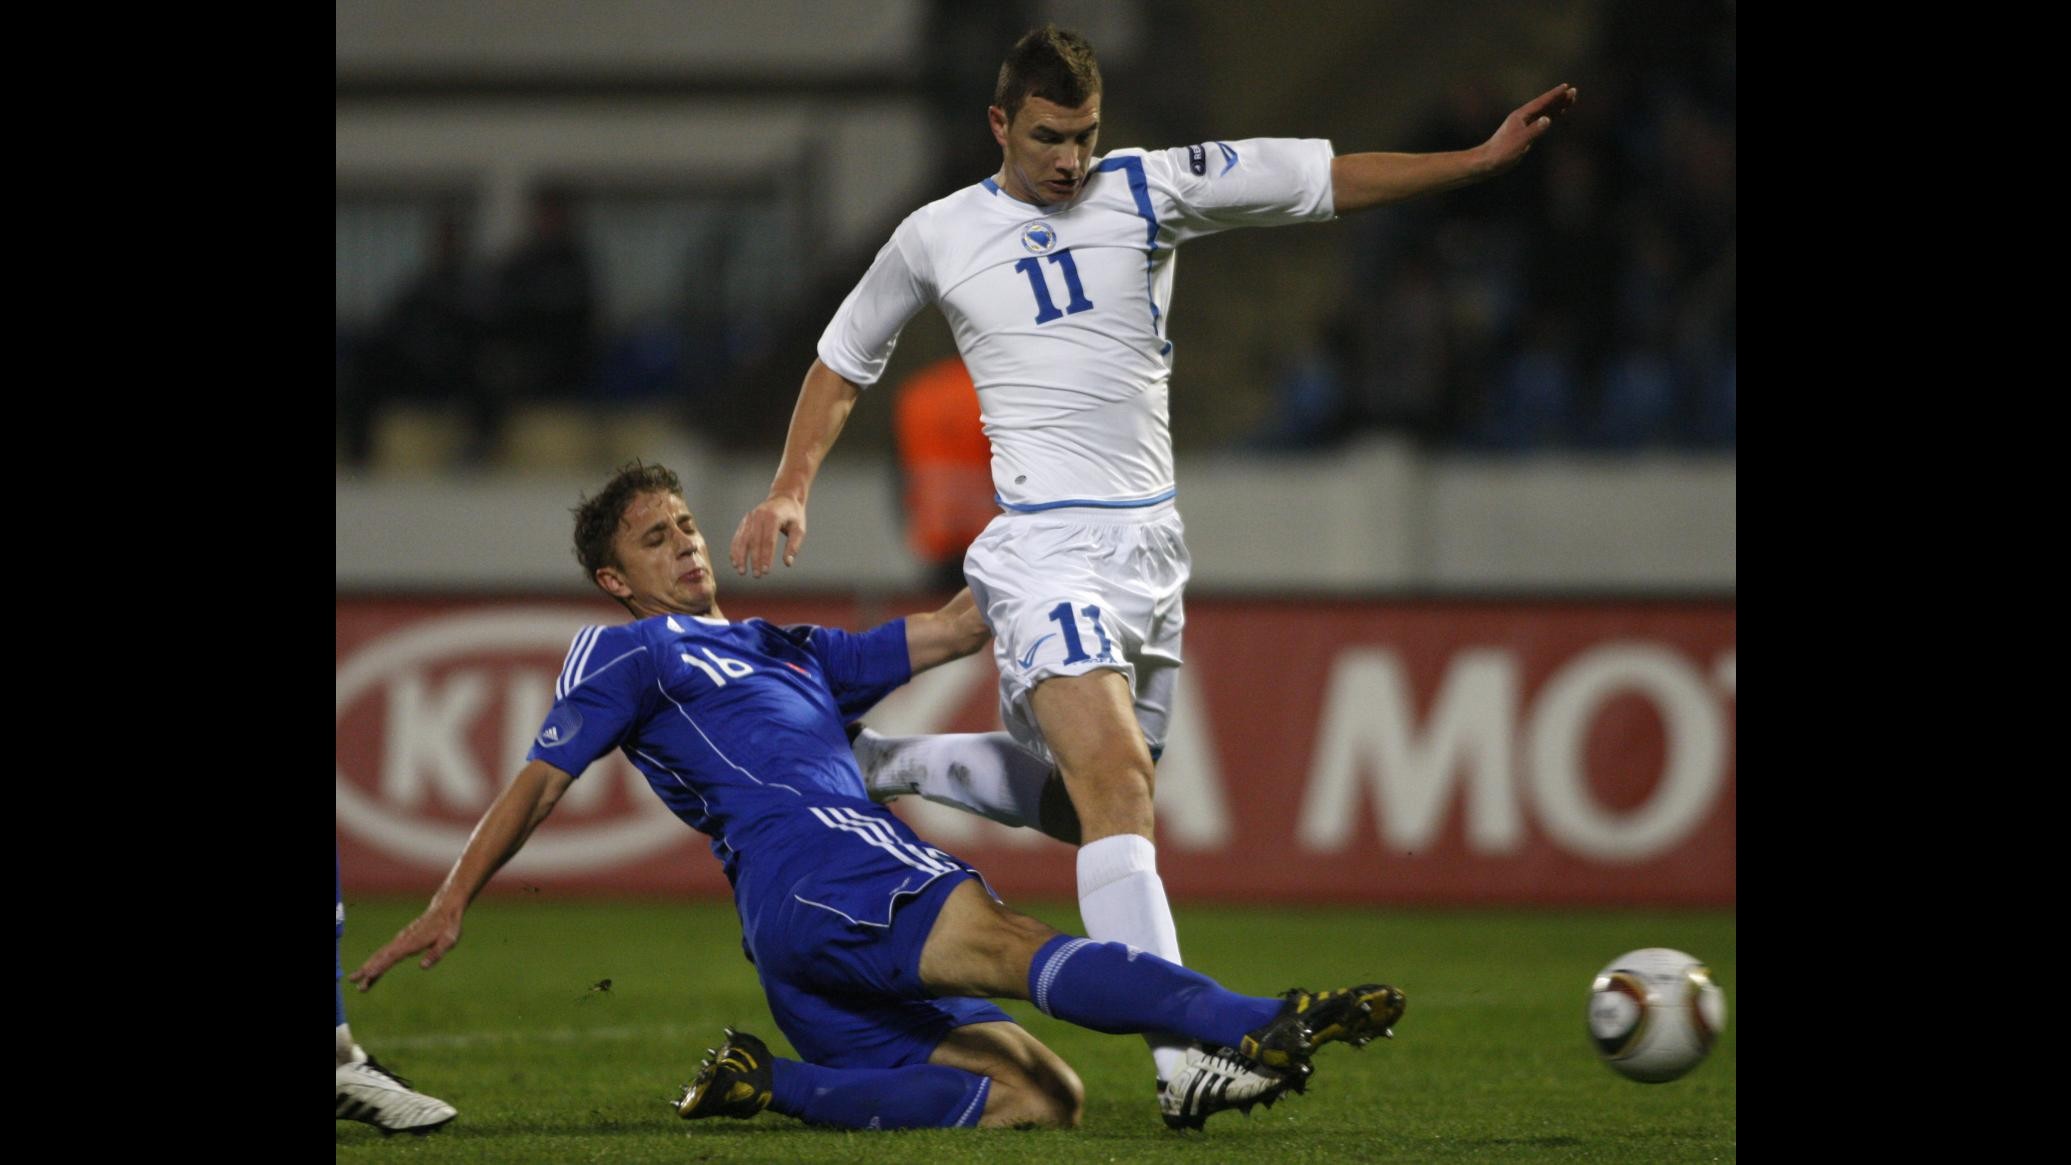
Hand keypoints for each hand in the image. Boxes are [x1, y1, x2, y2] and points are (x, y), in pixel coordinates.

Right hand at [348, 910, 462, 992]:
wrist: (444, 909)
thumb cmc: (448, 926)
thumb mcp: (448, 941)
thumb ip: (436, 954)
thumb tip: (422, 967)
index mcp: (413, 942)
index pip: (393, 956)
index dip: (380, 966)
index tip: (368, 975)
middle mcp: (403, 941)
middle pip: (381, 956)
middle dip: (367, 969)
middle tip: (353, 981)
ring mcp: (400, 940)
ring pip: (380, 955)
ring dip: (368, 967)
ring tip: (356, 981)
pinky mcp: (401, 942)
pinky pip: (385, 954)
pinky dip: (375, 963)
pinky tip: (370, 973)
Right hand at [730, 494, 807, 576]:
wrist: (784, 497)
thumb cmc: (793, 515)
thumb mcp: (799, 528)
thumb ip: (794, 545)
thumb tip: (787, 563)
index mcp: (773, 516)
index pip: (768, 540)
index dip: (766, 557)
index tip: (766, 571)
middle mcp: (759, 516)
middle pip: (754, 541)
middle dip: (754, 560)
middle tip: (757, 575)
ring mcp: (750, 518)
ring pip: (742, 539)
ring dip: (740, 556)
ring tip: (741, 571)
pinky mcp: (745, 521)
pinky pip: (738, 537)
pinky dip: (735, 549)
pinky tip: (735, 562)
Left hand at [1480, 83, 1577, 174]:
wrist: (1488, 161)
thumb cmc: (1502, 151)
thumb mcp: (1520, 141)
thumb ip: (1534, 130)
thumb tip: (1548, 119)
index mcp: (1521, 116)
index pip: (1541, 103)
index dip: (1554, 95)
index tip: (1566, 87)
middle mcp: (1523, 117)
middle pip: (1545, 105)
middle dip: (1559, 98)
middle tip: (1574, 91)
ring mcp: (1524, 125)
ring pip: (1544, 112)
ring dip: (1557, 106)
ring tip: (1570, 99)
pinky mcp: (1525, 133)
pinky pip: (1541, 122)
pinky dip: (1551, 117)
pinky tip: (1556, 115)